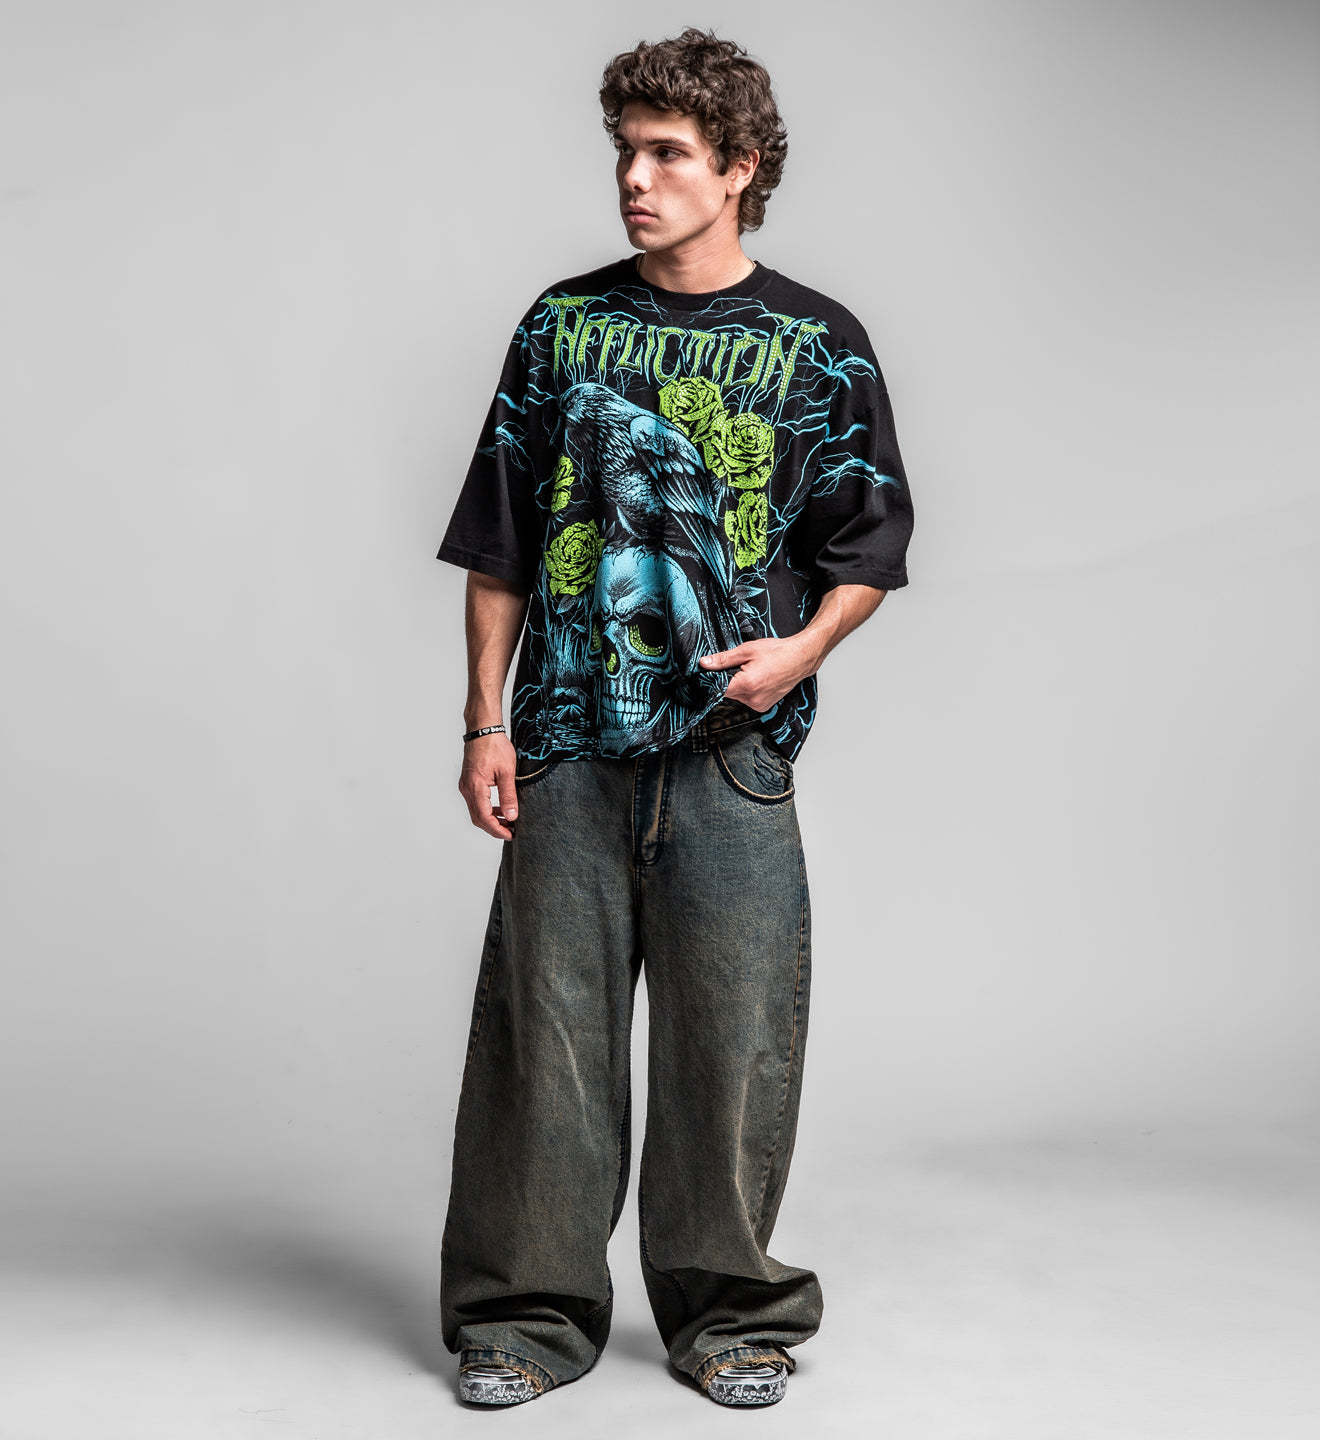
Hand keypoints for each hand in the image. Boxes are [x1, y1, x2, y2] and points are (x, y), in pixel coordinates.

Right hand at [459, 732, 518, 839]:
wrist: (483, 730)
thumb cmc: (494, 746)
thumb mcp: (507, 772)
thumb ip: (508, 795)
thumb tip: (512, 816)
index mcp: (475, 787)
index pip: (484, 817)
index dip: (497, 829)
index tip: (510, 835)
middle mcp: (467, 789)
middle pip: (478, 818)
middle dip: (494, 828)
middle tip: (511, 832)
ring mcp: (466, 786)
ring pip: (476, 812)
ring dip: (491, 820)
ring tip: (509, 822)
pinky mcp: (468, 783)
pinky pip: (476, 803)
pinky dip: (487, 810)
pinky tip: (500, 810)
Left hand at [697, 635, 813, 710]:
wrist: (799, 658)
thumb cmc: (777, 652)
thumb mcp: (746, 650)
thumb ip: (723, 659)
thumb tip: (704, 663)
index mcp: (747, 684)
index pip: (718, 688)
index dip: (713, 679)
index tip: (712, 672)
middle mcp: (753, 698)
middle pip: (727, 693)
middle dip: (728, 680)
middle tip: (739, 666)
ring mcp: (759, 705)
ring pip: (737, 696)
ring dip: (738, 686)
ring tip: (751, 672)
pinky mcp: (763, 707)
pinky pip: (747, 699)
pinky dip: (747, 691)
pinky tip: (757, 679)